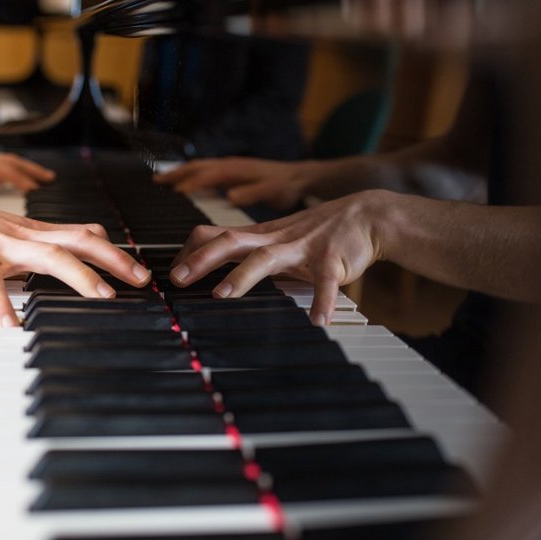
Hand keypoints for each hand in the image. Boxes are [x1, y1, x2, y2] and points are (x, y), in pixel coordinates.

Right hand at [0, 179, 150, 326]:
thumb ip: (32, 246)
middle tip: (142, 278)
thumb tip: (58, 259)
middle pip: (81, 242)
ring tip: (103, 296)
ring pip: (51, 257)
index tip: (137, 266)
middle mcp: (24, 235)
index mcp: (32, 231)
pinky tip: (12, 327)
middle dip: (115, 260)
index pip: (83, 235)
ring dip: (81, 277)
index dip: (113, 250)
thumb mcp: (5, 232)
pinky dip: (3, 305)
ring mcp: (1, 245)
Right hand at [155, 157, 318, 210]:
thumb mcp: (274, 191)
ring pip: (200, 167)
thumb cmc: (288, 186)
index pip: (207, 174)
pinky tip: (187, 185)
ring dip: (181, 173)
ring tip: (162, 181)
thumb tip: (230, 196)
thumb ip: (253, 192)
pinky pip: (207, 172)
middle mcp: (231, 165)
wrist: (302, 177)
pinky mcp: (233, 173)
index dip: (190, 183)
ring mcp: (231, 168)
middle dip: (176, 173)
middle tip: (156, 182)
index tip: (174, 194)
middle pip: (197, 167)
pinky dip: (192, 176)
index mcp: (237, 170)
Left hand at [170, 191, 390, 324]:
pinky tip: (318, 322)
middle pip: (230, 242)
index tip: (172, 271)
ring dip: (242, 275)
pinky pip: (326, 282)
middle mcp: (276, 238)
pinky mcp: (332, 260)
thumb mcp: (278, 237)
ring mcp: (303, 247)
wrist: (368, 215)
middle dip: (201, 260)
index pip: (215, 235)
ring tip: (223, 294)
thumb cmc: (319, 231)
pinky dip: (323, 301)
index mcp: (261, 235)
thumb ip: (251, 251)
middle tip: (178, 280)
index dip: (191, 251)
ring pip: (266, 258)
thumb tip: (216, 267)